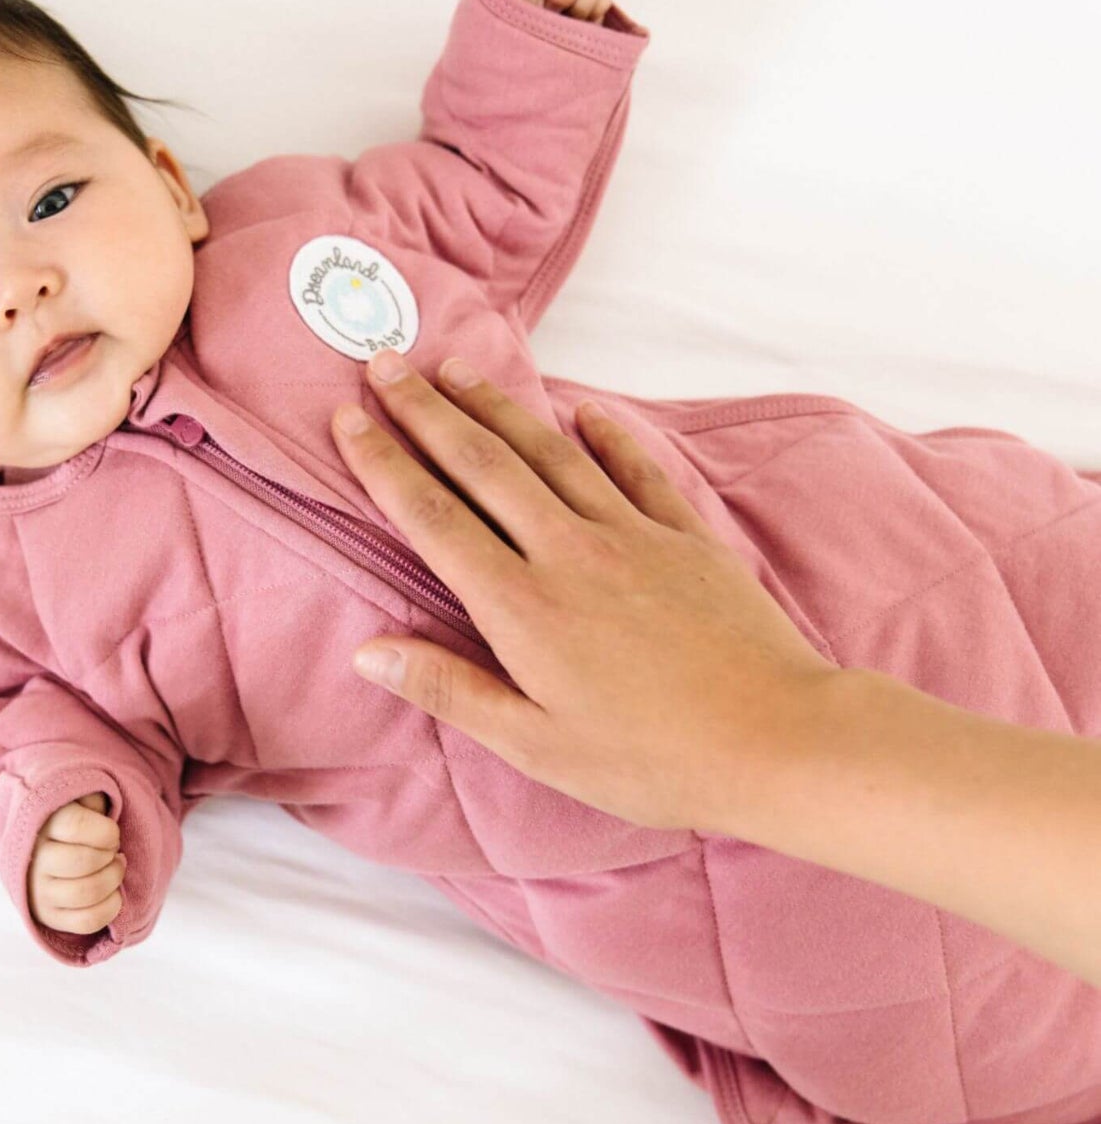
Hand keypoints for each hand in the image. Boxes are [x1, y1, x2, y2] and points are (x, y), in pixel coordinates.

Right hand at [28, 792, 125, 934]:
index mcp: (43, 826)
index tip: (111, 833)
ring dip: (114, 879)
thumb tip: (98, 807)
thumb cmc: (71, 823)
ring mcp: (39, 892)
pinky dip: (111, 907)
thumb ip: (90, 799)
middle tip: (114, 852)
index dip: (106, 831)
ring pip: (89, 892)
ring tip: (115, 868)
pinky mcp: (48, 917)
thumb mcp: (78, 801)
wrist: (40, 852)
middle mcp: (36, 861)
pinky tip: (112, 892)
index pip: (77, 826)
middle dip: (112, 856)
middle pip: (86, 861)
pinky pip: (87, 921)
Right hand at [328, 352, 841, 833]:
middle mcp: (568, 552)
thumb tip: (370, 651)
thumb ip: (450, 690)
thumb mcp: (535, 744)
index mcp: (521, 606)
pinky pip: (636, 469)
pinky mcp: (687, 537)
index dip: (384, 464)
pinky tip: (584, 411)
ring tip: (457, 371)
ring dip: (497, 408)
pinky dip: (605, 435)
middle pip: (482, 464)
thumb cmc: (649, 759)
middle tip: (385, 364)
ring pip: (550, 452)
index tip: (348, 420)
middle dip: (426, 411)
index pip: (433, 518)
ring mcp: (632, 536)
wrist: (775, 739)